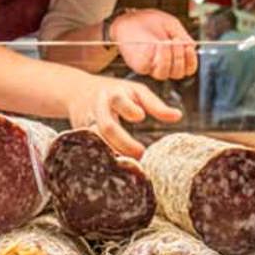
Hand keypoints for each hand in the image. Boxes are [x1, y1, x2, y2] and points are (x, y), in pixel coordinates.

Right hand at [66, 74, 182, 157]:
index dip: (129, 109)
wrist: (76, 91)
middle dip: (124, 142)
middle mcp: (98, 107)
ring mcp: (87, 122)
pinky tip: (117, 164)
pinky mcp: (80, 134)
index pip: (119, 100)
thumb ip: (155, 104)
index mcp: (113, 93)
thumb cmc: (114, 90)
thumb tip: (178, 117)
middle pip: (107, 126)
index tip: (140, 117)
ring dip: (113, 152)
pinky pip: (91, 148)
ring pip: (97, 140)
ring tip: (130, 163)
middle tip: (141, 153)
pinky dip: (104, 156)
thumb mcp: (135, 91)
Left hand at [110, 9, 197, 80]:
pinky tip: (153, 44)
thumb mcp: (171, 25)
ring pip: (163, 73)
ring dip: (167, 58)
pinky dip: (152, 55)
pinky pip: (147, 66)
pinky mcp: (138, 65)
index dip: (191, 61)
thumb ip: (182, 35)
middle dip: (179, 57)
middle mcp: (164, 65)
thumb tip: (192, 45)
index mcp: (175, 57)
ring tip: (165, 42)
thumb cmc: (150, 21)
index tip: (189, 47)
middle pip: (178, 73)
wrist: (130, 17)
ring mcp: (151, 66)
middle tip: (175, 40)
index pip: (188, 69)